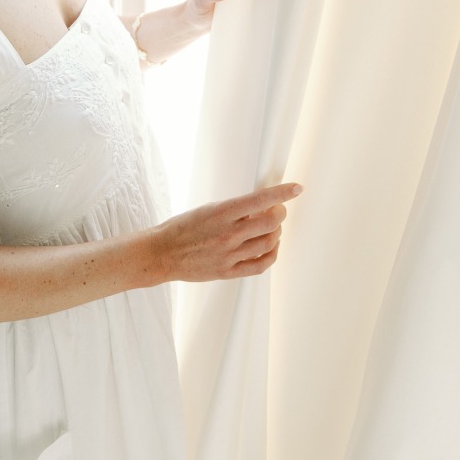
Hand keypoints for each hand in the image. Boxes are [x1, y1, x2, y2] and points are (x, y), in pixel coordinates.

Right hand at [150, 182, 302, 282]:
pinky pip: (260, 265)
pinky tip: (271, 247)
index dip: (282, 193)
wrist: (162, 253)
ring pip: (268, 243)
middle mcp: (228, 234)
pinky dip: (272, 254)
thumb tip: (262, 207)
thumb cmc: (183, 227)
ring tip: (272, 227)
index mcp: (222, 213)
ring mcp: (229, 255)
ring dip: (276, 233)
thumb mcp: (209, 209)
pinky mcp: (228, 272)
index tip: (297, 188)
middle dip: (280, 213)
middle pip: (270, 223)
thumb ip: (235, 210)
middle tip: (278, 210)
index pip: (261, 199)